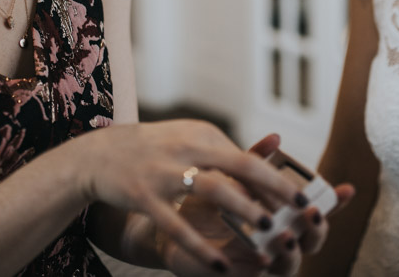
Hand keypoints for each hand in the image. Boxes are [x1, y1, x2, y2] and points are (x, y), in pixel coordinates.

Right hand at [79, 121, 307, 272]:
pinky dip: (200, 247)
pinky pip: (176, 225)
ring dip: (244, 212)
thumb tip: (269, 156)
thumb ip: (225, 150)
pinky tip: (220, 267)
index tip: (299, 200)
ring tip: (268, 235)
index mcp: (201, 135)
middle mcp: (186, 148)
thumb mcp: (189, 140)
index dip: (275, 181)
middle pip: (240, 165)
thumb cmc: (154, 150)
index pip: (247, 158)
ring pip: (213, 190)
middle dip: (273, 187)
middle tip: (300, 209)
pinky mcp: (143, 196)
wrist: (99, 154)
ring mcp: (164, 172)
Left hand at [159, 134, 355, 275]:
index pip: (314, 210)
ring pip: (290, 265)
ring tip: (285, 235)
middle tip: (311, 213)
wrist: (171, 228)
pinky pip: (256, 276)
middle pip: (312, 242)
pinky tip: (260, 255)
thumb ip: (252, 161)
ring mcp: (261, 261)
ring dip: (292, 251)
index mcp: (281, 216)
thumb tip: (276, 136)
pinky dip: (262, 266)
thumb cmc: (207, 202)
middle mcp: (277, 241)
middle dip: (317, 229)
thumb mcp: (230, 176)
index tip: (347, 188)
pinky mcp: (239, 274)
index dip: (334, 202)